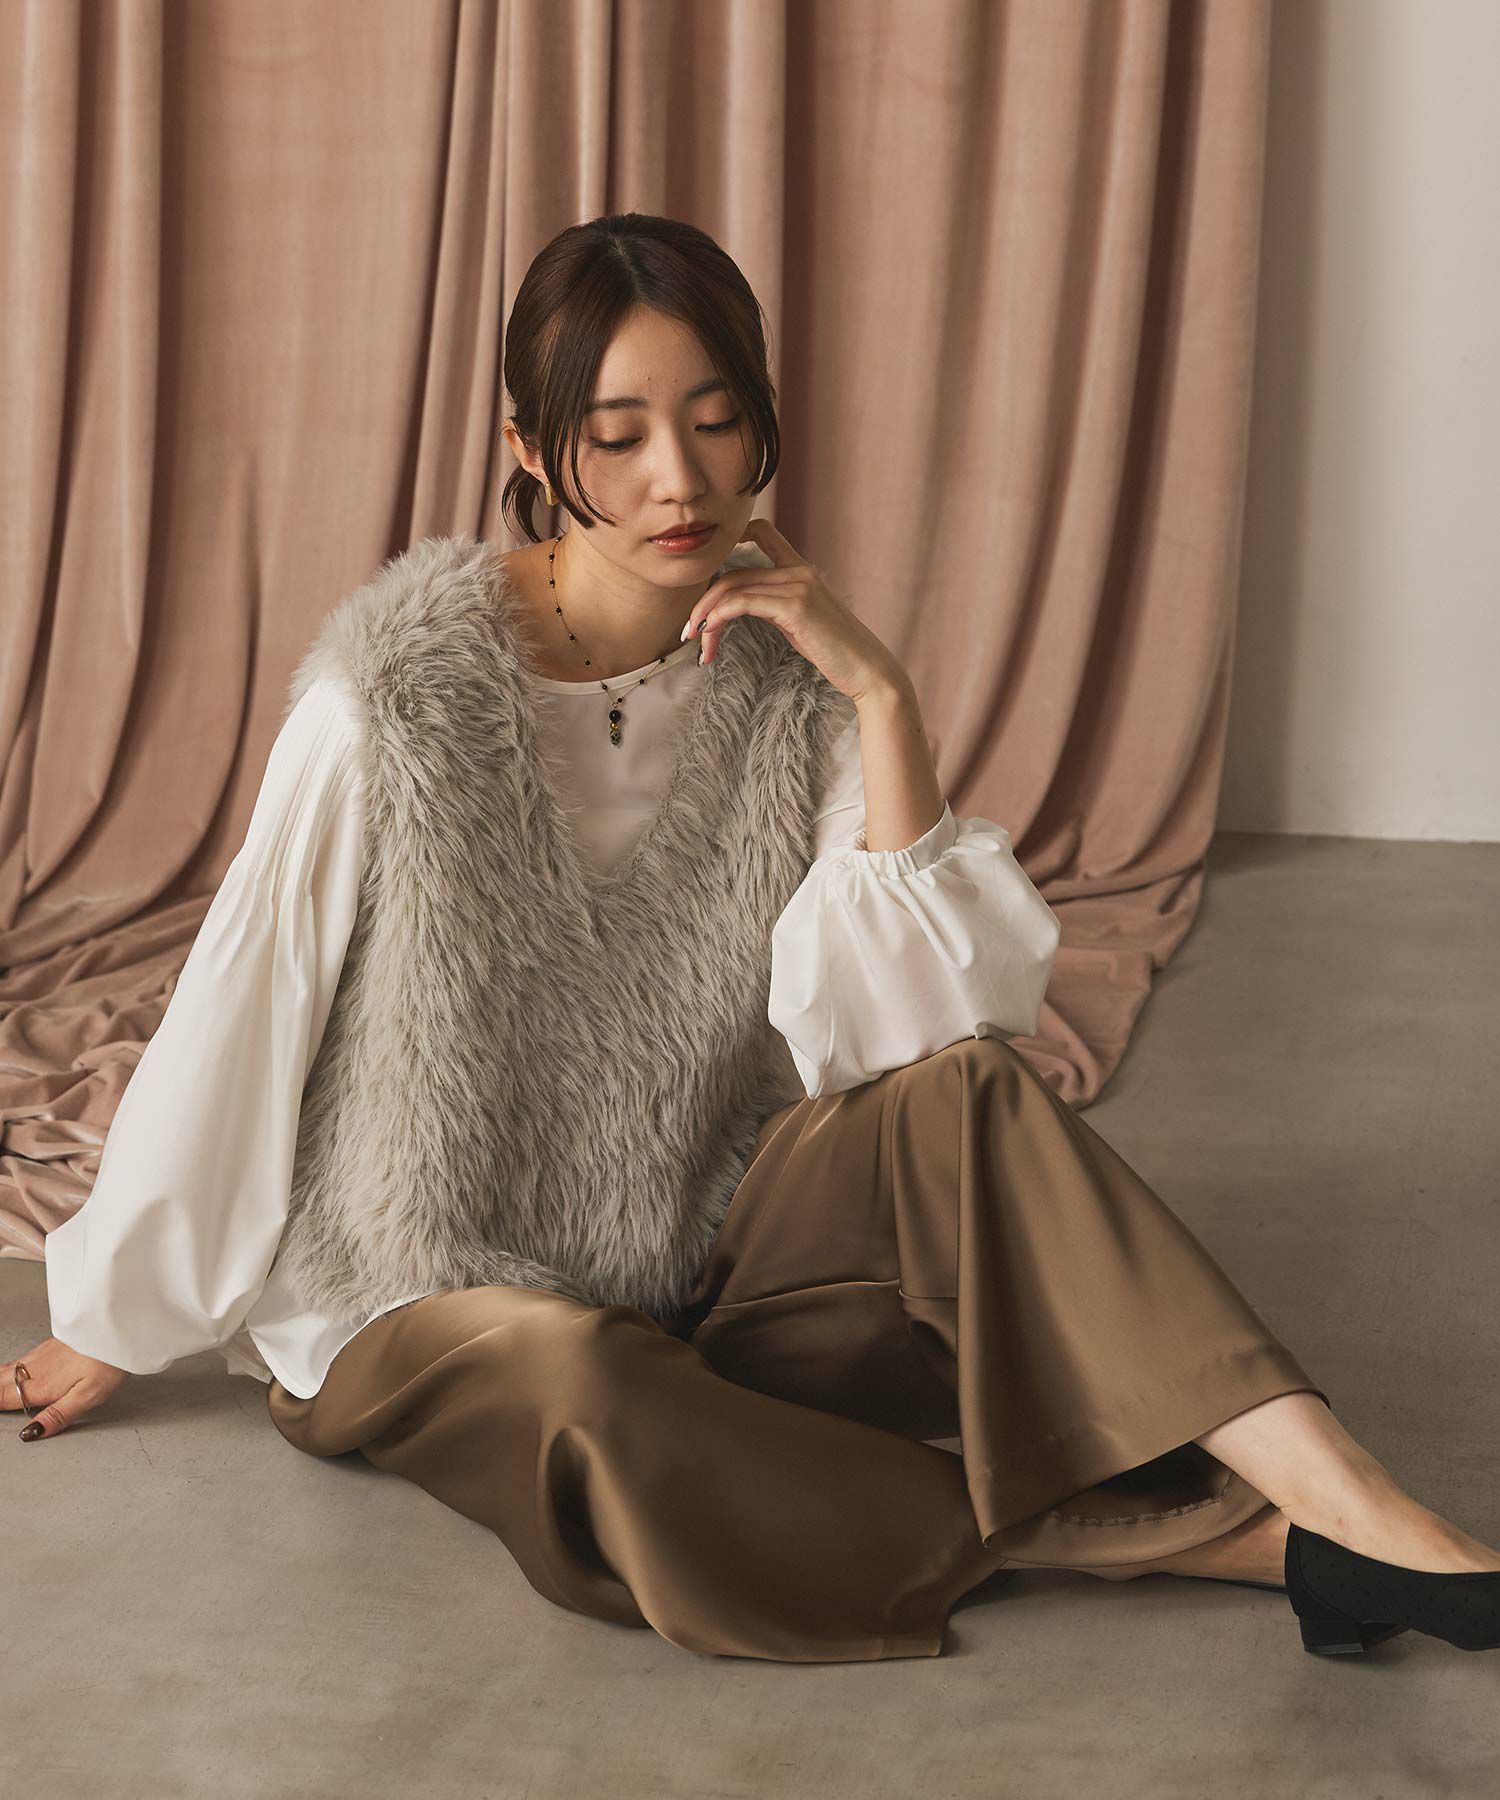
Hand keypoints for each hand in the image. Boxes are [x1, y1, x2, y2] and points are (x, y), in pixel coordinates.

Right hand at [2, 1338, 130, 1440]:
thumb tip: (32, 1433)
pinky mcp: (50, 1345)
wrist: (119, 1324)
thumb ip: (58, 1415)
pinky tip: (12, 1371)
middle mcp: (37, 1369)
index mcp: (42, 1386)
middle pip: (1, 1383)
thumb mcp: (87, 1396)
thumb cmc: (108, 1360)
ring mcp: (42, 1354)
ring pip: (8, 1370)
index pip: (3, 1398)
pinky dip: (8, 1368)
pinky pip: (20, 1359)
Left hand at [682, 518, 908, 705]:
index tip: (707, 577)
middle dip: (704, 602)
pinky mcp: (796, 606)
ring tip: (695, 642)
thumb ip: (775, 606)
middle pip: (733, 572)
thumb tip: (744, 606)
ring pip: (732, 588)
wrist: (867, 670)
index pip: (762, 532)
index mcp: (801, 569)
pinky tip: (710, 636)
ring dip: (705, 616)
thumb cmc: (834, 652)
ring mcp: (798, 585)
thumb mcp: (800, 622)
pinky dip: (719, 618)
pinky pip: (742, 603)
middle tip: (689, 631)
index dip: (731, 541)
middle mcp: (799, 570)